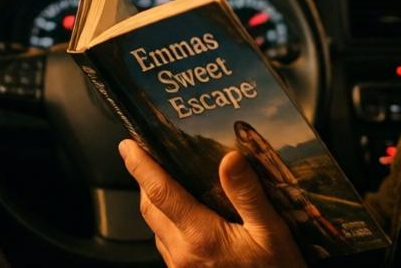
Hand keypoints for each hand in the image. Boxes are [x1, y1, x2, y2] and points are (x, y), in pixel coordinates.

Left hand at [119, 139, 306, 267]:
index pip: (160, 192)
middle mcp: (183, 254)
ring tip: (162, 179)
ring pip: (155, 227)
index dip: (140, 165)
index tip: (128, 145)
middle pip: (150, 208)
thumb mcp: (272, 232)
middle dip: (143, 179)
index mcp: (201, 236)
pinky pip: (166, 245)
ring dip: (153, 202)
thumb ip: (248, 195)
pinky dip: (165, 223)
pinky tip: (181, 215)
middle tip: (142, 153)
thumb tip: (230, 159)